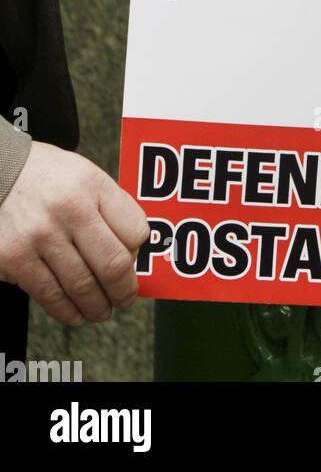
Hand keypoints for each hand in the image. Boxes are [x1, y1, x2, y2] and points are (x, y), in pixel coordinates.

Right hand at [0, 142, 148, 324]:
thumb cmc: (45, 178)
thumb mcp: (84, 175)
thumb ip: (108, 207)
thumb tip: (131, 251)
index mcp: (92, 185)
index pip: (135, 230)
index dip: (138, 254)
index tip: (133, 263)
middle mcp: (68, 209)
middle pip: (112, 264)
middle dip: (124, 291)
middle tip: (125, 299)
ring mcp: (40, 235)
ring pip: (82, 286)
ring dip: (97, 307)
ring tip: (101, 311)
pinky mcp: (14, 258)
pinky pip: (50, 294)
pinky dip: (67, 310)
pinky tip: (75, 313)